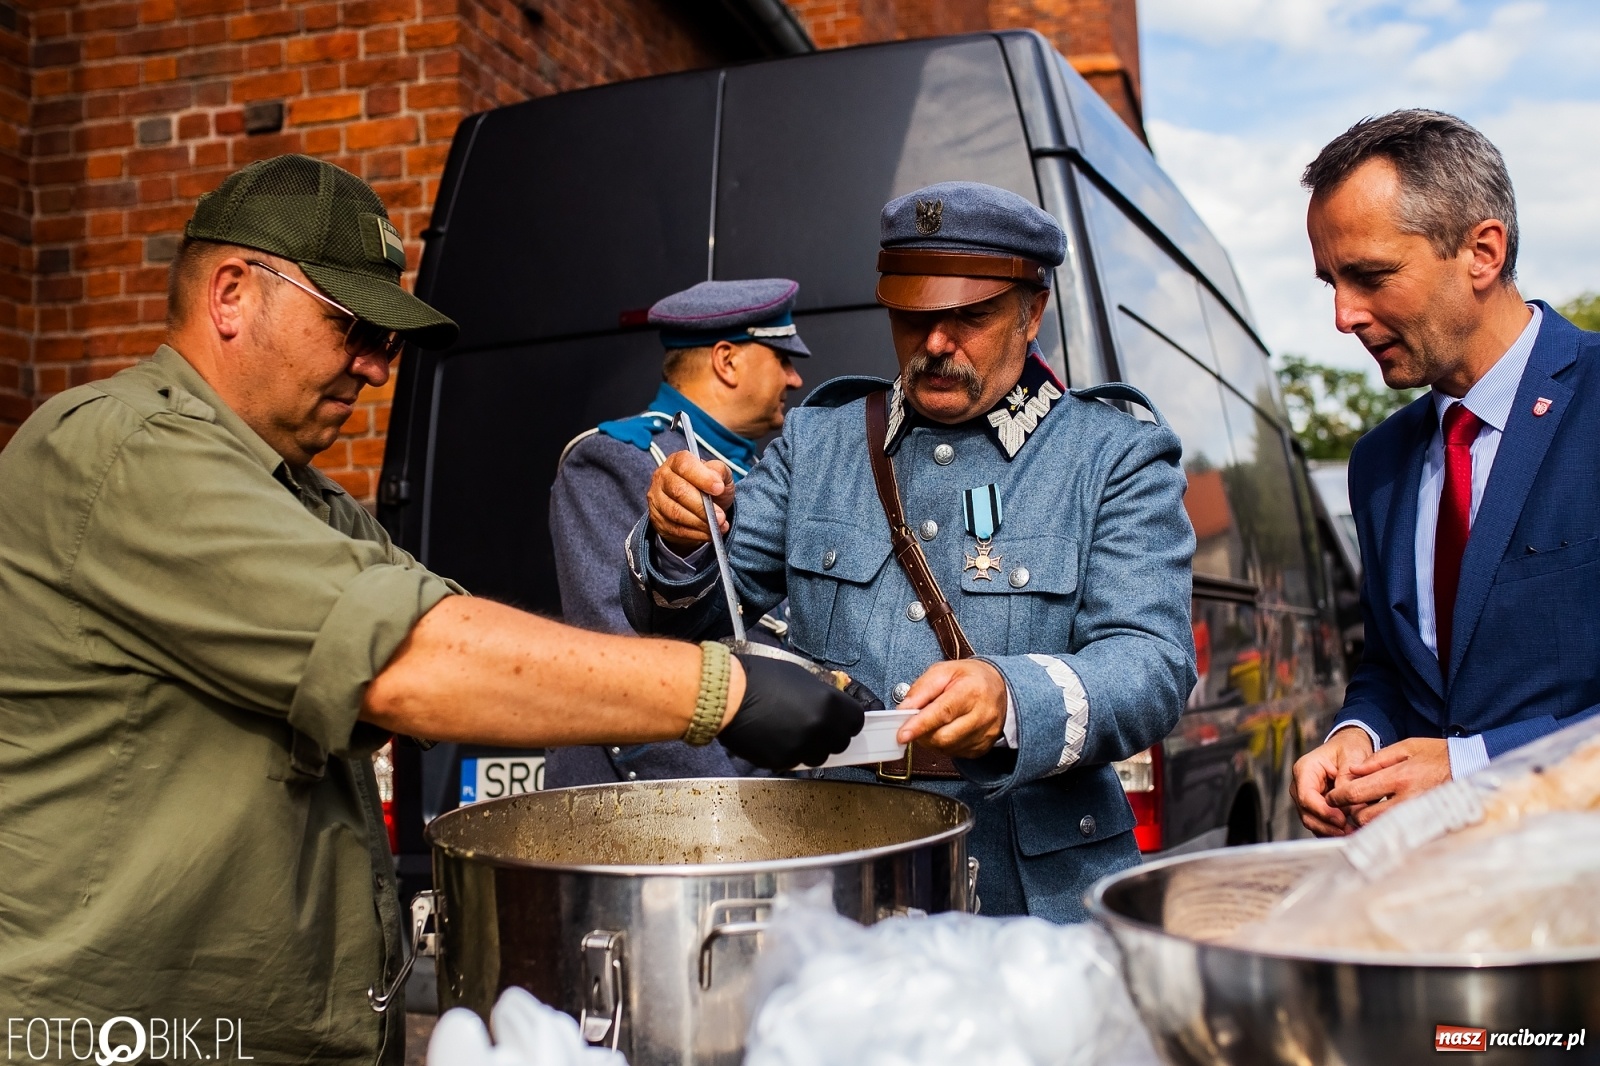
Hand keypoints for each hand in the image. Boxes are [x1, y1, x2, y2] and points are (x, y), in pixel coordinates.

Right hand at [648, 451, 733, 555]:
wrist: (701, 508)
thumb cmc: (709, 487)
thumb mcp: (720, 475)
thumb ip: (719, 471)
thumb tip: (716, 479)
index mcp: (677, 461)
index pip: (685, 466)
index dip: (702, 478)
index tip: (719, 489)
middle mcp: (662, 477)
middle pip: (678, 491)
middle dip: (702, 506)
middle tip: (720, 516)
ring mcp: (657, 499)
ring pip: (676, 513)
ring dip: (700, 522)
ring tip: (717, 526)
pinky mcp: (657, 519)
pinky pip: (675, 529)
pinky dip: (695, 533)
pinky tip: (708, 533)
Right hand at [717, 653, 864, 769]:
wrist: (728, 694)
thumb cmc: (761, 678)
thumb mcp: (802, 678)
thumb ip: (823, 696)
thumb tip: (834, 708)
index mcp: (830, 704)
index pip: (856, 722)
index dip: (846, 720)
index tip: (838, 719)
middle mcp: (820, 728)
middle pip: (840, 742)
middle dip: (829, 736)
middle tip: (812, 725)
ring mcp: (802, 747)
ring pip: (819, 757)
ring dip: (810, 748)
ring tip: (790, 732)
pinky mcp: (783, 761)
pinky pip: (795, 762)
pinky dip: (788, 753)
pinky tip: (774, 737)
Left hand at [895, 660, 1006, 759]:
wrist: (999, 687)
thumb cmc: (969, 678)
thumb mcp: (943, 671)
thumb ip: (921, 689)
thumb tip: (903, 709)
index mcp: (972, 691)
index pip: (943, 712)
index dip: (920, 725)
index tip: (902, 735)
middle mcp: (983, 715)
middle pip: (943, 736)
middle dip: (921, 733)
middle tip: (915, 722)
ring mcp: (985, 734)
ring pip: (946, 748)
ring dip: (931, 739)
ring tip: (934, 722)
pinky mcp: (983, 747)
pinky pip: (954, 753)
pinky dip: (943, 745)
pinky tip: (946, 729)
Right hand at [1292, 727, 1373, 836]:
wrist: (1349, 747)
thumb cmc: (1349, 748)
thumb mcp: (1353, 756)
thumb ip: (1349, 780)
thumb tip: (1351, 807)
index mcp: (1305, 769)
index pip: (1306, 796)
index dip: (1323, 812)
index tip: (1342, 820)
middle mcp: (1300, 786)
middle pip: (1307, 814)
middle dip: (1328, 826)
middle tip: (1350, 832)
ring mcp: (1306, 798)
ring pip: (1312, 822)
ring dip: (1331, 831)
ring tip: (1353, 832)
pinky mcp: (1315, 808)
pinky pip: (1320, 824)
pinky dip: (1333, 831)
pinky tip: (1349, 831)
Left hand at [1325, 738, 1452, 828]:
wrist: (1471, 767)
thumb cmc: (1438, 754)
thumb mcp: (1408, 747)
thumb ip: (1378, 759)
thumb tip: (1353, 771)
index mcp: (1398, 777)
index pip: (1356, 793)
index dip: (1338, 798)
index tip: (1331, 798)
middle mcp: (1406, 799)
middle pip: (1363, 816)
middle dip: (1350, 813)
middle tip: (1347, 808)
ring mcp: (1417, 814)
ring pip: (1379, 827)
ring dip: (1366, 822)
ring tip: (1363, 813)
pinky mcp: (1425, 822)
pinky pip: (1397, 830)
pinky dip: (1385, 827)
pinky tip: (1382, 820)